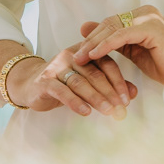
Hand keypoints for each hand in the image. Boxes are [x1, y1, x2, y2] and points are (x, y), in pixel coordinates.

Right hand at [5, 45, 136, 117]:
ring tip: (108, 112)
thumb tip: (133, 94)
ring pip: (81, 83)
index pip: (107, 64)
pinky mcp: (45, 81)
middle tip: (121, 109)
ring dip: (96, 98)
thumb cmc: (65, 84)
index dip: (119, 81)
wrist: (30, 85)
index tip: (128, 99)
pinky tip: (86, 112)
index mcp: (86, 52)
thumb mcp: (89, 83)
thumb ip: (111, 85)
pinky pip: (63, 91)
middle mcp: (72, 56)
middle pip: (96, 74)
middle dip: (110, 93)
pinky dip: (76, 102)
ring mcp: (57, 67)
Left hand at [74, 5, 163, 90]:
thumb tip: (85, 28)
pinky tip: (94, 55)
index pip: (111, 23)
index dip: (93, 36)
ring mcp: (150, 18)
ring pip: (113, 28)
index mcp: (143, 15)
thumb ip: (112, 40)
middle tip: (74, 55)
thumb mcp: (132, 51)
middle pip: (110, 23)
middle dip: (90, 40)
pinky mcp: (151, 28)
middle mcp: (147, 12)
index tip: (78, 52)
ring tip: (80, 57)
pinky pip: (122, 36)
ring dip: (94, 44)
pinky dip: (106, 45)